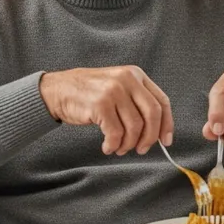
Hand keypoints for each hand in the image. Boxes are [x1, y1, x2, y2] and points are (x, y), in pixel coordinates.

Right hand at [39, 66, 173, 155]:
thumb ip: (136, 101)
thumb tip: (157, 131)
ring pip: (135, 127)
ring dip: (128, 144)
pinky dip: (113, 145)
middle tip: (141, 149)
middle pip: (152, 115)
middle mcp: (126, 79)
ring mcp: (113, 91)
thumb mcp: (116, 86)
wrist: (56, 90)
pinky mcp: (100, 105)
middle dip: (149, 138)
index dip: (166, 124)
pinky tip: (106, 146)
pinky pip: (116, 133)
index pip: (161, 101)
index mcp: (134, 74)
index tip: (166, 141)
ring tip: (118, 148)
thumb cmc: (87, 93)